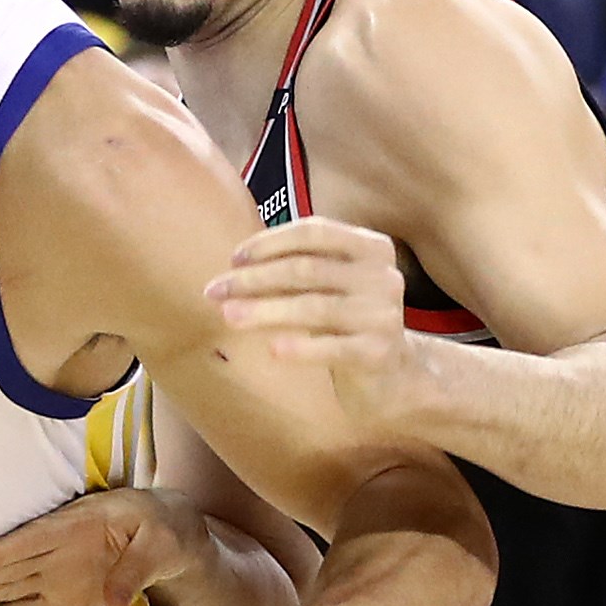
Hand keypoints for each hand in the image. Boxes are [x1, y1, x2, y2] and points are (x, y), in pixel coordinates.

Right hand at [0, 489, 201, 605]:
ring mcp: (54, 575)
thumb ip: (136, 569)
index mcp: (79, 525)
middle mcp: (57, 550)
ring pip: (7, 587)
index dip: (6, 549)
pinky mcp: (59, 598)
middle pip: (9, 564)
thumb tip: (112, 603)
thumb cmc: (165, 528)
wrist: (171, 535)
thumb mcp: (162, 541)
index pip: (36, 537)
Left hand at [205, 217, 423, 423]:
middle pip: (306, 269)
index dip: (270, 242)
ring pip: (314, 307)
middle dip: (254, 279)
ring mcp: (384, 315)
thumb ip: (297, 266)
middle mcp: (383, 276)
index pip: (315, 231)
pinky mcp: (378, 353)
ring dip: (264, 310)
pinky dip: (301, 347)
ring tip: (227, 316)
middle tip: (214, 290)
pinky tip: (272, 349)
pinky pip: (332, 348)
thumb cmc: (347, 319)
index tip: (234, 258)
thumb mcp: (331, 284)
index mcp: (372, 247)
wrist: (391, 373)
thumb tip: (235, 264)